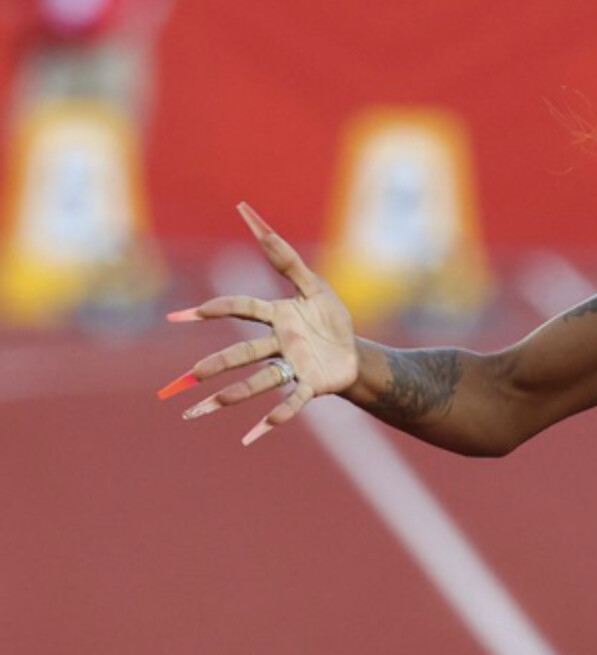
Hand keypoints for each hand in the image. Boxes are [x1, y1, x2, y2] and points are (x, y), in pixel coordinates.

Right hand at [157, 202, 357, 444]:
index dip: (216, 309)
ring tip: (206, 408)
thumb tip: (254, 219)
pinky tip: (253, 435)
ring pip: (260, 382)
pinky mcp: (310, 387)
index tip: (183, 315)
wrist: (355, 353)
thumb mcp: (314, 286)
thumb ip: (286, 258)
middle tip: (190, 376)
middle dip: (216, 366)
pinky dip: (274, 419)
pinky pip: (291, 403)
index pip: (242, 309)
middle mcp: (278, 346)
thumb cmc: (330, 320)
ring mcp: (292, 368)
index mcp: (276, 318)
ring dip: (234, 394)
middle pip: (243, 355)